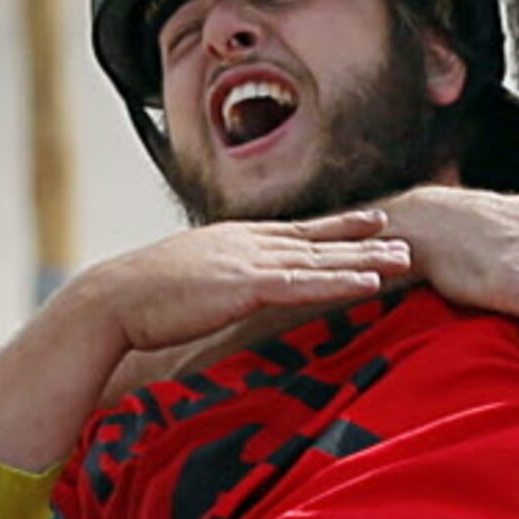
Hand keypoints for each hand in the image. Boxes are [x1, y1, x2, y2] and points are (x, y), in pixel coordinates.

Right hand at [89, 210, 411, 356]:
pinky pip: (306, 283)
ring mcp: (249, 261)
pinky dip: (341, 280)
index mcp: (235, 240)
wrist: (114, 299)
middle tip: (401, 234)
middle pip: (317, 238)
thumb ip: (214, 283)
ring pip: (320, 257)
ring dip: (365, 258)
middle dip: (361, 236)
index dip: (334, 226)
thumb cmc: (140, 299)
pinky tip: (370, 281)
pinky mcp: (247, 286)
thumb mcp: (186, 281)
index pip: (295, 231)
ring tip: (404, 257)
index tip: (368, 219)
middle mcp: (248, 242)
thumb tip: (224, 294)